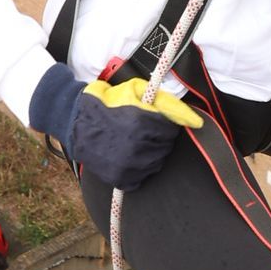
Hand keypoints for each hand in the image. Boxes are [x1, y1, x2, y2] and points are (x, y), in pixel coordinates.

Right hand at [29, 63, 201, 190]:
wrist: (75, 121)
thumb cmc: (107, 103)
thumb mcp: (136, 90)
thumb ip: (165, 102)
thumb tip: (195, 120)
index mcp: (142, 124)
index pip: (171, 129)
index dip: (164, 123)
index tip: (153, 119)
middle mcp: (137, 148)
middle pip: (166, 147)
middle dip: (158, 137)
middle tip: (140, 130)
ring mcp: (129, 166)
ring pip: (156, 162)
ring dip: (150, 153)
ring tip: (133, 142)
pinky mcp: (121, 179)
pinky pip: (142, 178)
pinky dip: (138, 169)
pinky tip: (127, 156)